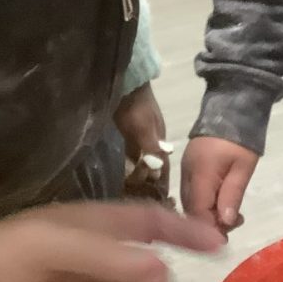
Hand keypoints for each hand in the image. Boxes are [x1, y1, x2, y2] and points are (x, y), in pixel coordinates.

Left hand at [115, 82, 170, 199]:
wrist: (125, 80)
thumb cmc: (136, 106)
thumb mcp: (145, 129)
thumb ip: (151, 150)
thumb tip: (157, 175)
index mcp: (161, 142)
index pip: (163, 169)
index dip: (158, 184)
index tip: (151, 201)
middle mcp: (153, 141)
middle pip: (152, 167)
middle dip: (147, 181)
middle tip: (136, 198)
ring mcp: (139, 136)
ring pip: (140, 161)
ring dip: (135, 173)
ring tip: (126, 189)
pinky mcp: (126, 132)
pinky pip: (129, 154)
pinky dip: (127, 164)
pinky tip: (119, 171)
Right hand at [181, 137, 259, 231]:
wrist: (230, 109)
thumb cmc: (241, 140)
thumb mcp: (243, 167)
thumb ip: (232, 194)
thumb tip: (225, 222)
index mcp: (200, 173)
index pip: (198, 210)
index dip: (210, 228)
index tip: (226, 239)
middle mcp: (186, 174)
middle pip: (191, 209)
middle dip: (210, 223)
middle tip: (234, 224)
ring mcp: (185, 171)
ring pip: (190, 203)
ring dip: (208, 214)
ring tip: (232, 215)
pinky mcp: (188, 169)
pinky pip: (191, 193)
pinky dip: (204, 203)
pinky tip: (221, 202)